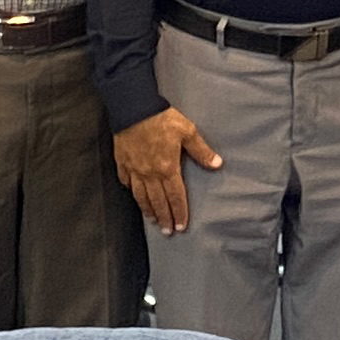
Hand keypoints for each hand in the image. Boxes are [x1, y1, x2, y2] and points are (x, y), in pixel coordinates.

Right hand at [115, 108, 220, 234]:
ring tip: (152, 220)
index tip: (181, 226)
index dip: (179, 212)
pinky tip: (135, 197)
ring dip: (148, 210)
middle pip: (158, 201)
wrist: (133, 108)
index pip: (175, 196)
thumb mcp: (187, 131)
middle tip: (167, 232)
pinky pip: (126, 182)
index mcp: (167, 168)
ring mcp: (134, 169)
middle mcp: (150, 174)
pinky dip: (131, 192)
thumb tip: (217, 164)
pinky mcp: (122, 162)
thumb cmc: (162, 119)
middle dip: (164, 218)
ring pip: (141, 196)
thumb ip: (201, 150)